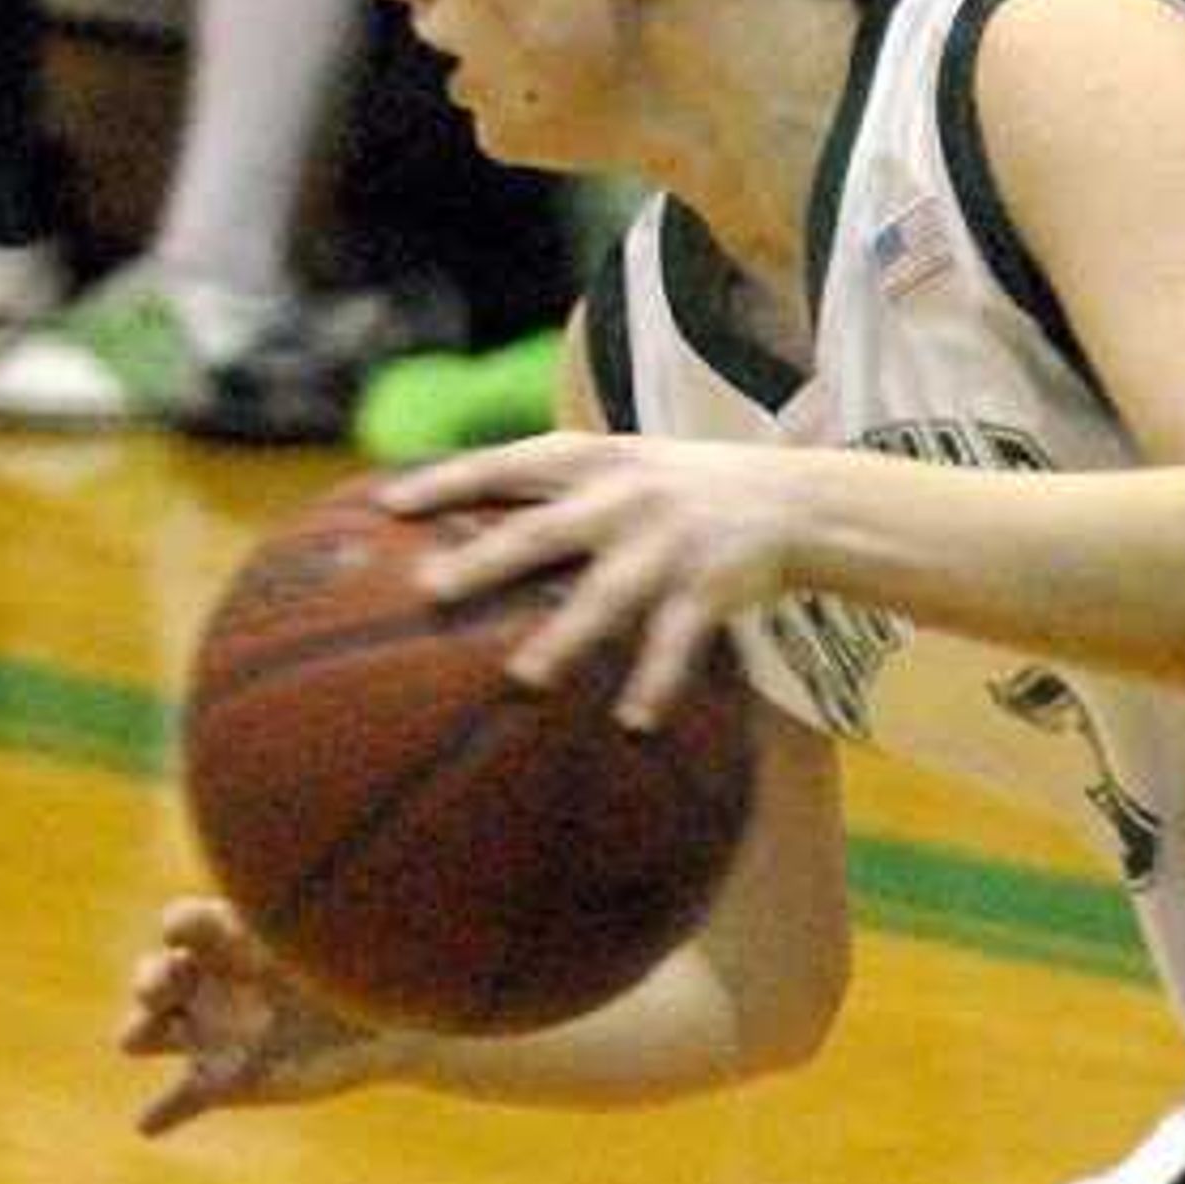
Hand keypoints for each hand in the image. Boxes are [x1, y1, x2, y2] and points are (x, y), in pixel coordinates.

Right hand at [123, 897, 402, 1133]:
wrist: (382, 1028)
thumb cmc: (351, 977)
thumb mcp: (321, 952)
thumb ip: (292, 936)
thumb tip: (261, 929)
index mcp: (227, 940)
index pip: (184, 921)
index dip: (184, 924)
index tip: (191, 934)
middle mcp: (205, 984)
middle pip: (151, 977)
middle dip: (152, 980)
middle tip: (168, 989)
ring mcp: (208, 1036)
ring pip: (144, 1033)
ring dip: (138, 1033)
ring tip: (138, 1039)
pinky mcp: (221, 1085)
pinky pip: (175, 1103)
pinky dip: (160, 1115)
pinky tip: (148, 1125)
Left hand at [390, 429, 802, 729]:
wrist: (797, 498)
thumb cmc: (686, 488)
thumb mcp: (626, 465)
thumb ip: (559, 486)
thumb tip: (465, 518)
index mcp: (595, 460)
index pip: (509, 464)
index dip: (448, 482)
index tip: (387, 506)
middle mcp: (625, 496)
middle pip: (541, 530)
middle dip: (484, 559)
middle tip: (429, 588)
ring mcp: (668, 543)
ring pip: (606, 595)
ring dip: (564, 637)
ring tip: (524, 676)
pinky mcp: (710, 586)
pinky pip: (676, 643)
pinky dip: (655, 683)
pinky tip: (633, 723)